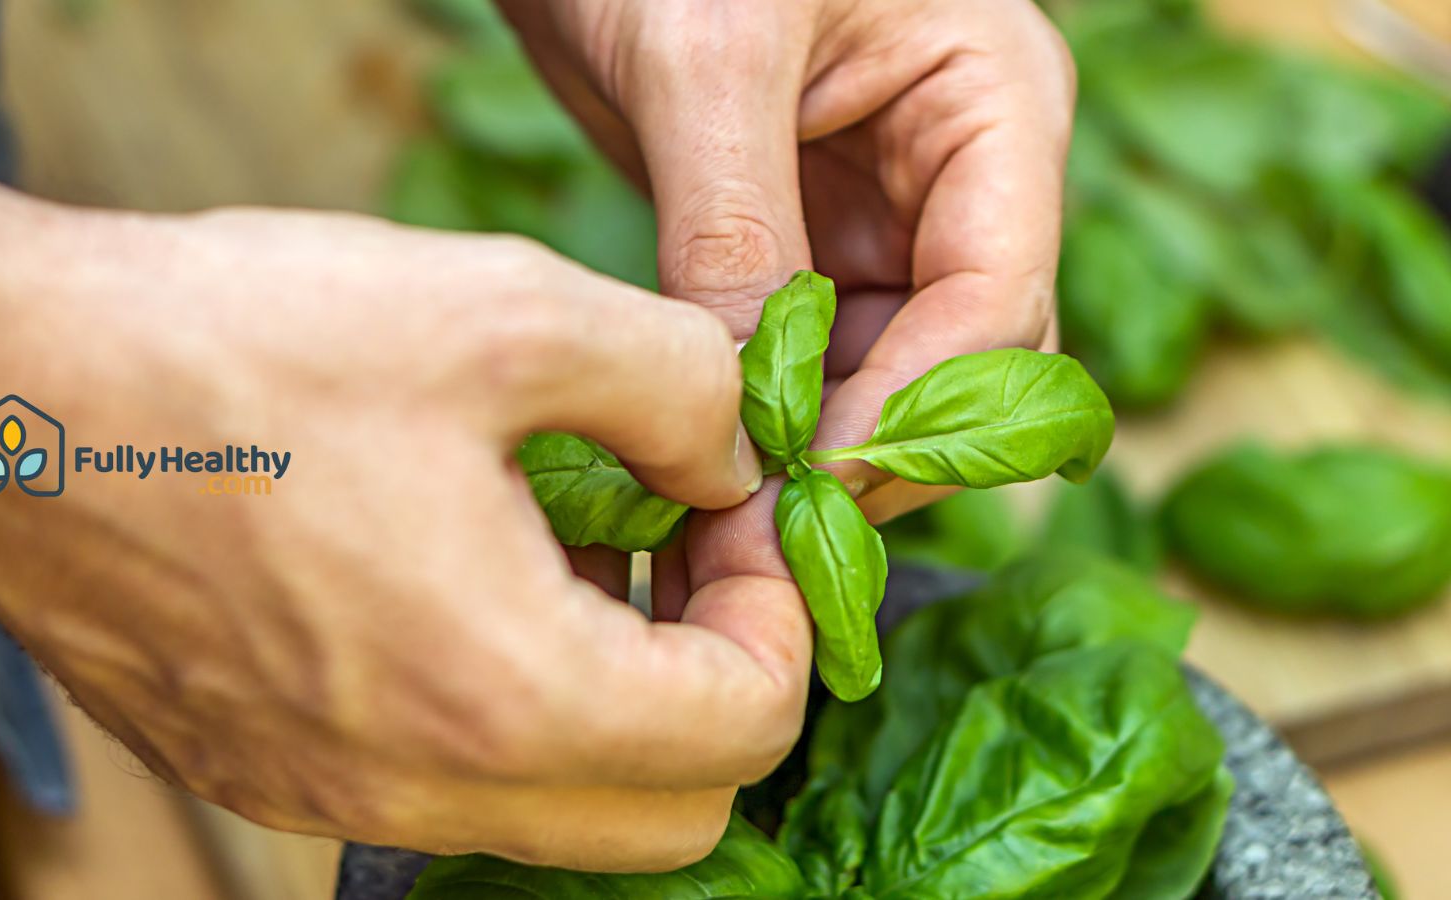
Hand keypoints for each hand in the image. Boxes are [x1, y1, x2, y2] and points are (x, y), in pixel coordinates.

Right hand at [0, 158, 808, 869]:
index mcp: (503, 695)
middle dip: (717, 678)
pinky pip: (451, 783)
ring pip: (561, 807)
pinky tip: (462, 568)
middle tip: (672, 540)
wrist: (8, 396)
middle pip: (673, 812)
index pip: (747, 730)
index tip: (729, 510)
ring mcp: (338, 798)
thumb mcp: (508, 311)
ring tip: (564, 538)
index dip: (777, 611)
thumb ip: (680, 390)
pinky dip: (506, 703)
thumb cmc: (243, 348)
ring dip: (613, 693)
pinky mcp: (277, 772)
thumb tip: (732, 464)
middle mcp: (422, 789)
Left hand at [501, 0, 1072, 521]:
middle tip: (769, 539)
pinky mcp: (803, 245)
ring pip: (888, 379)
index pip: (997, 300)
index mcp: (992, 108)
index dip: (915, 413)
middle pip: (962, 363)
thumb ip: (736, 226)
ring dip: (821, 456)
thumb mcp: (707, 58)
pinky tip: (710, 471)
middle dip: (874, 453)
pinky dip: (771, 423)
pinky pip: (813, 361)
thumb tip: (743, 404)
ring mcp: (883, 217)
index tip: (811, 489)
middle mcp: (957, 176)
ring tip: (731, 526)